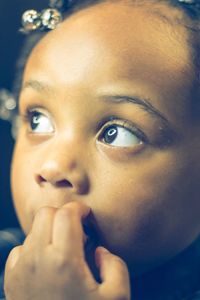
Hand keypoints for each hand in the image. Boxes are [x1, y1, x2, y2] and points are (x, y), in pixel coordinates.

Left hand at [4, 202, 129, 299]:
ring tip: (64, 248)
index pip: (67, 213)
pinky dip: (34, 247)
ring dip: (49, 231)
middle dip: (63, 215)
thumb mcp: (117, 297)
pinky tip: (48, 263)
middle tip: (77, 230)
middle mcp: (37, 259)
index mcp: (64, 259)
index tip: (87, 216)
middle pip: (46, 214)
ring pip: (33, 229)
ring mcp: (20, 270)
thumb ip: (115, 264)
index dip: (80, 209)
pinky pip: (20, 249)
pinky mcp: (11, 281)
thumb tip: (99, 251)